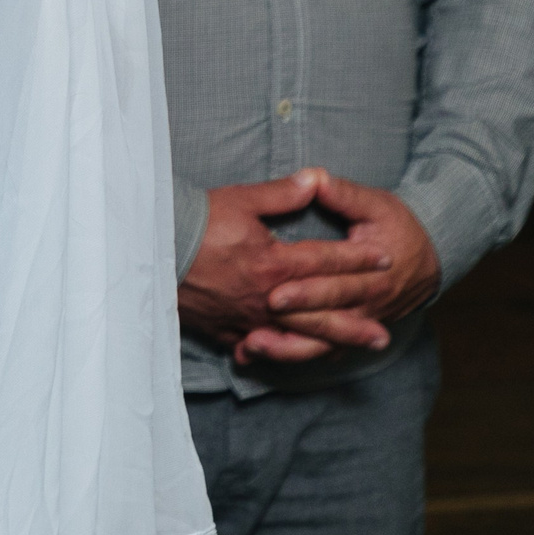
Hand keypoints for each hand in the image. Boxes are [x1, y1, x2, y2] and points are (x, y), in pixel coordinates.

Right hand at [178, 171, 391, 363]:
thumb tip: (316, 180)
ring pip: (296, 335)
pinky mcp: (223, 327)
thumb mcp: (241, 200)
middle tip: (384, 334)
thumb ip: (282, 195)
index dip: (359, 259)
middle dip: (355, 321)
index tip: (386, 260)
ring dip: (328, 342)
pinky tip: (286, 354)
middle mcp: (267, 297)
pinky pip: (254, 345)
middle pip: (321, 312)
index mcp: (275, 264)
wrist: (147, 244)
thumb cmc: (194, 221)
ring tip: (353, 349)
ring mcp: (246, 317)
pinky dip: (272, 352)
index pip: (326, 261)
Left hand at [231, 170, 440, 363]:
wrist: (432, 258)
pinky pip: (321, 350)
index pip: (335, 286)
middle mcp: (367, 304)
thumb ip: (343, 194)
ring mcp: (360, 322)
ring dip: (287, 349)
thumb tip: (314, 177)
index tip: (273, 294)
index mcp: (373, 274)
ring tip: (250, 347)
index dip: (305, 292)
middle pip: (325, 320)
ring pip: (323, 344)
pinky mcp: (350, 332)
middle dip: (290, 324)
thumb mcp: (377, 205)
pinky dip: (291, 354)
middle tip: (252, 325)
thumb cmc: (398, 227)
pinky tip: (255, 354)